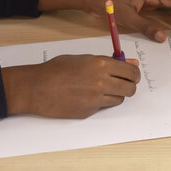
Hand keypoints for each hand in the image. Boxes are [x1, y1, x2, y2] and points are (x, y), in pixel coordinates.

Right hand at [2, 54, 140, 118]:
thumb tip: (130, 63)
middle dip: (129, 86)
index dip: (134, 74)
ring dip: (116, 94)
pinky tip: (87, 96)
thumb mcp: (83, 58)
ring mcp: (95, 99)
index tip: (133, 75)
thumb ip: (108, 61)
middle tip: (123, 84)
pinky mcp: (88, 112)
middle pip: (130, 89)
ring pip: (119, 99)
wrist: (36, 88)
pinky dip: (100, 102)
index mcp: (100, 64)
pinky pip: (103, 107)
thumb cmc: (57, 69)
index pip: (131, 72)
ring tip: (102, 89)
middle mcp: (101, 82)